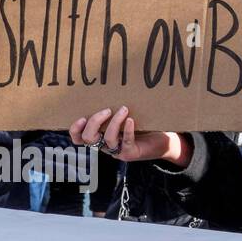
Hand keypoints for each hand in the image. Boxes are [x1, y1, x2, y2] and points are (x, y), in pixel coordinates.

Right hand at [69, 107, 190, 166]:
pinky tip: (131, 120)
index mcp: (101, 137)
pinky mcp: (131, 153)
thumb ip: (116, 108)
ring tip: (124, 109)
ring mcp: (118, 151)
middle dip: (94, 122)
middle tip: (107, 110)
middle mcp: (106, 145)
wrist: (165, 141)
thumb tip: (111, 87)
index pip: (79, 138)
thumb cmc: (145, 126)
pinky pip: (126, 142)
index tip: (82, 117)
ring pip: (108, 139)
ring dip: (114, 123)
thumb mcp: (127, 116)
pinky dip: (127, 130)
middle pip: (88, 138)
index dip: (75, 130)